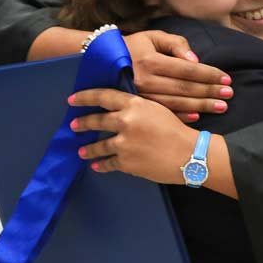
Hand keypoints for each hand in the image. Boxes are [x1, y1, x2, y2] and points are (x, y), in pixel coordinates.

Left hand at [70, 88, 199, 184]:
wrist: (190, 154)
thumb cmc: (178, 129)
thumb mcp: (158, 109)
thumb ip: (138, 107)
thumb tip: (121, 109)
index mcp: (135, 104)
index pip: (103, 96)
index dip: (86, 97)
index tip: (72, 100)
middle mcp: (126, 121)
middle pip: (96, 121)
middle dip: (82, 124)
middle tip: (73, 126)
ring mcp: (124, 143)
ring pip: (99, 146)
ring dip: (89, 149)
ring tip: (81, 151)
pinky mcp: (126, 162)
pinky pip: (108, 163)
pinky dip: (102, 165)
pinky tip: (97, 166)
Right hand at [122, 30, 233, 120]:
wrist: (98, 62)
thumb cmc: (132, 46)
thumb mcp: (152, 36)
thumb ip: (176, 44)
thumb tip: (195, 60)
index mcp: (151, 61)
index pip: (187, 69)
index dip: (209, 74)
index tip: (226, 79)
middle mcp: (145, 80)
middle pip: (185, 88)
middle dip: (210, 92)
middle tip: (229, 94)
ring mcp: (141, 96)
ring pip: (176, 103)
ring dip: (201, 105)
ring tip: (221, 106)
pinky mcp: (137, 107)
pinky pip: (163, 113)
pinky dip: (181, 116)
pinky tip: (198, 117)